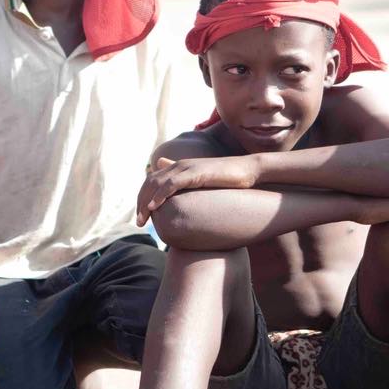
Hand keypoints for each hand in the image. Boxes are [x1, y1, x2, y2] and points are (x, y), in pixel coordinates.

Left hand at [137, 155, 258, 224]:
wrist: (249, 171)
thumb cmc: (230, 180)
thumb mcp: (205, 185)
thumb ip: (190, 189)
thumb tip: (180, 198)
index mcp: (180, 168)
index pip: (153, 181)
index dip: (143, 197)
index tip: (142, 216)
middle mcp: (180, 165)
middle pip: (150, 182)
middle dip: (141, 202)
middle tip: (139, 223)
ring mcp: (187, 168)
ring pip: (156, 183)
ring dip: (146, 202)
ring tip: (142, 219)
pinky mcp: (195, 173)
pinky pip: (171, 184)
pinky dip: (160, 195)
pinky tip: (154, 208)